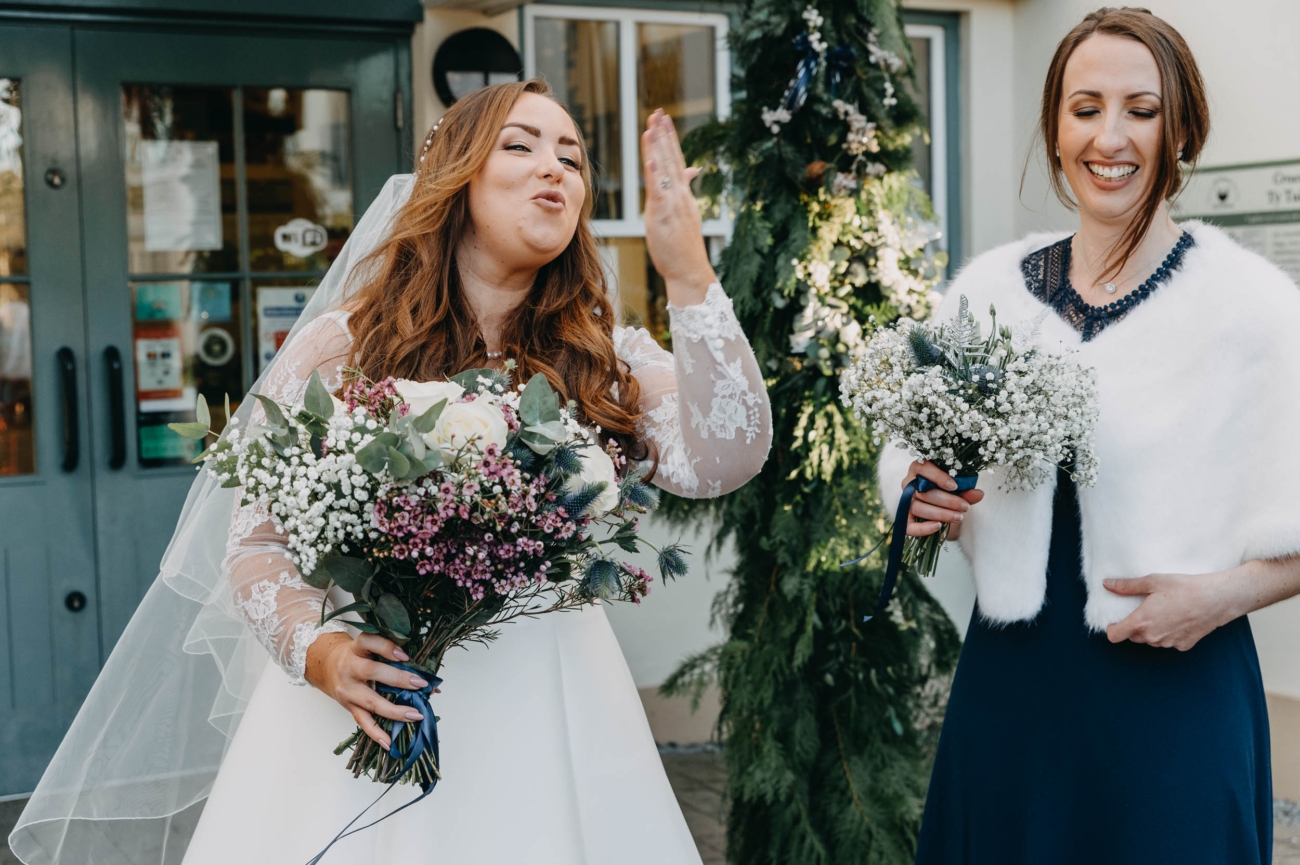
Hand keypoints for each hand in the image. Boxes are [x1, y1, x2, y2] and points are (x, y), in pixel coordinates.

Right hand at [305, 631, 438, 749]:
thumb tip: (432, 682)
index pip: (368, 641)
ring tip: (415, 715)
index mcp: (356, 648)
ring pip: (370, 701)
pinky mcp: (348, 707)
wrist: (327, 667)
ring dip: (394, 710)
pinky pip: (363, 721)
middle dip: (398, 679)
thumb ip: (395, 658)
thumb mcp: (370, 649)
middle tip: (420, 684)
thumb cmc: (357, 656)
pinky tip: (389, 742)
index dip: (386, 648)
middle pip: (372, 672)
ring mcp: (348, 690)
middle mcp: (349, 668)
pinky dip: (376, 733)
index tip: (405, 656)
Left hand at [640, 109, 714, 305]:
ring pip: (665, 169)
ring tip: (653, 125)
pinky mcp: (665, 214)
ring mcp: (673, 203)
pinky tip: (650, 159)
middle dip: (664, 135)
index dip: (669, 139)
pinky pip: (658, 189)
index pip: (676, 161)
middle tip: (658, 112)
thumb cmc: (683, 248)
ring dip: (658, 146)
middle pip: (671, 159)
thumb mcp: (683, 216)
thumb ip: (683, 193)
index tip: (663, 120)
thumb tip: (691, 171)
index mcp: (683, 195)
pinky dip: (654, 172)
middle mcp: (680, 195)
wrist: (690, 270)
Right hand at [901, 460, 983, 539]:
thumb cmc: (947, 489)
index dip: (937, 477)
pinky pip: (908, 526)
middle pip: (923, 492)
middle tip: (965, 507)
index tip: (955, 486)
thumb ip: (966, 491)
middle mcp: (908, 483)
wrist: (940, 503)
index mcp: (919, 468)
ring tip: (958, 517)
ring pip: (917, 508)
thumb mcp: (958, 488)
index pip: (923, 468)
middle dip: (947, 501)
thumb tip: (979, 494)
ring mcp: (905, 500)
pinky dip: (922, 528)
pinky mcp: (904, 517)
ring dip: (940, 514)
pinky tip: (938, 526)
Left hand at [1104, 571, 1248, 650]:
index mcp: (1141, 622)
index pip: (1114, 636)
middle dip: (1134, 626)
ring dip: (1152, 631)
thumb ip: (1127, 586)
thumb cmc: (1183, 588)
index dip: (1112, 628)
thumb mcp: (1152, 581)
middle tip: (1144, 610)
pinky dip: (1169, 634)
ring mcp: (1169, 643)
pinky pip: (1169, 642)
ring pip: (1151, 641)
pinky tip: (1178, 620)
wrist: (1216, 599)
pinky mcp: (1184, 646)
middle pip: (1133, 637)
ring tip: (1163, 612)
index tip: (1117, 620)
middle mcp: (1153, 637)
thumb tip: (1106, 584)